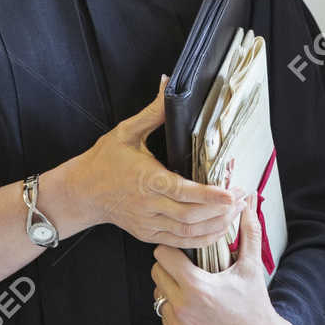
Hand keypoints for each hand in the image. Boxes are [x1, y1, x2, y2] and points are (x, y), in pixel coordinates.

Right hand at [62, 74, 241, 247]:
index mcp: (147, 180)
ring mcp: (148, 224)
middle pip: (190, 216)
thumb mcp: (126, 132)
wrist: (81, 192)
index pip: (183, 192)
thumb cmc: (104, 160)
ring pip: (187, 233)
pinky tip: (218, 229)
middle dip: (221, 210)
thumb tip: (168, 82)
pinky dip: (201, 239)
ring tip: (236, 213)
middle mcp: (149, 205)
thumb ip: (153, 111)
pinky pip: (179, 242)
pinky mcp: (148, 234)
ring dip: (215, 226)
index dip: (209, 195)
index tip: (231, 193)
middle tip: (243, 198)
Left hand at [152, 195, 297, 324]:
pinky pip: (164, 317)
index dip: (173, 250)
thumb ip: (248, 232)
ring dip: (170, 290)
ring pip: (158, 295)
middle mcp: (182, 309)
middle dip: (169, 268)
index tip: (182, 251)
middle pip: (156, 274)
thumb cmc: (255, 306)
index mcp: (197, 287)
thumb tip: (250, 205)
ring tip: (192, 290)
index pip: (163, 256)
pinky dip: (174, 311)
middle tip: (187, 268)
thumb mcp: (251, 268)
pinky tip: (194, 309)